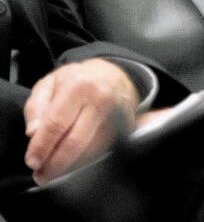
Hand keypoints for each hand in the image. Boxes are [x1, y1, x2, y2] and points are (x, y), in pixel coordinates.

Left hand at [24, 59, 138, 183]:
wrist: (115, 75)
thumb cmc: (76, 80)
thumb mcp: (49, 83)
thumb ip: (36, 107)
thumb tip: (32, 133)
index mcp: (78, 87)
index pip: (56, 123)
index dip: (42, 146)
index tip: (32, 162)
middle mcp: (100, 101)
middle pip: (75, 141)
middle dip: (55, 163)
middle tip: (41, 176)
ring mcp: (116, 114)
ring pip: (90, 150)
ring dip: (69, 166)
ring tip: (53, 171)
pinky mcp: (125, 126)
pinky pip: (102, 150)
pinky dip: (85, 161)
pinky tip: (72, 162)